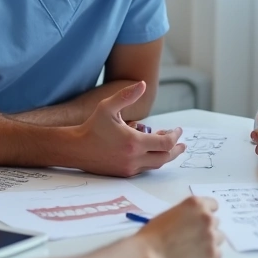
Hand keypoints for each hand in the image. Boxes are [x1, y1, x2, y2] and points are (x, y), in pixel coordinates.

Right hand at [68, 81, 185, 176]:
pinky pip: (144, 169)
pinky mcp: (123, 173)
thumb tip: (143, 84)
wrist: (76, 148)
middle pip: (165, 157)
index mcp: (133, 142)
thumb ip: (126, 96)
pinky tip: (153, 153)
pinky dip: (153, 161)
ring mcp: (129, 168)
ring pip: (156, 165)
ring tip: (171, 149)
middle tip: (182, 144)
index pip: (165, 143)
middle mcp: (134, 158)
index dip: (175, 136)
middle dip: (176, 150)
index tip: (177, 129)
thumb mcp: (108, 107)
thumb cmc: (92, 126)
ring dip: (165, 156)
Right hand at [137, 196, 223, 257]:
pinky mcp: (213, 254)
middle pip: (215, 222)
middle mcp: (207, 217)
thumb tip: (194, 221)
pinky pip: (217, 254)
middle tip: (192, 237)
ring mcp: (212, 236)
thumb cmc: (154, 233)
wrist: (150, 254)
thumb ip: (188, 214)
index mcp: (196, 204)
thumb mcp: (171, 214)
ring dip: (209, 241)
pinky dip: (209, 256)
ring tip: (193, 248)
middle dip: (205, 228)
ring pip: (219, 237)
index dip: (205, 213)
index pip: (213, 205)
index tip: (199, 221)